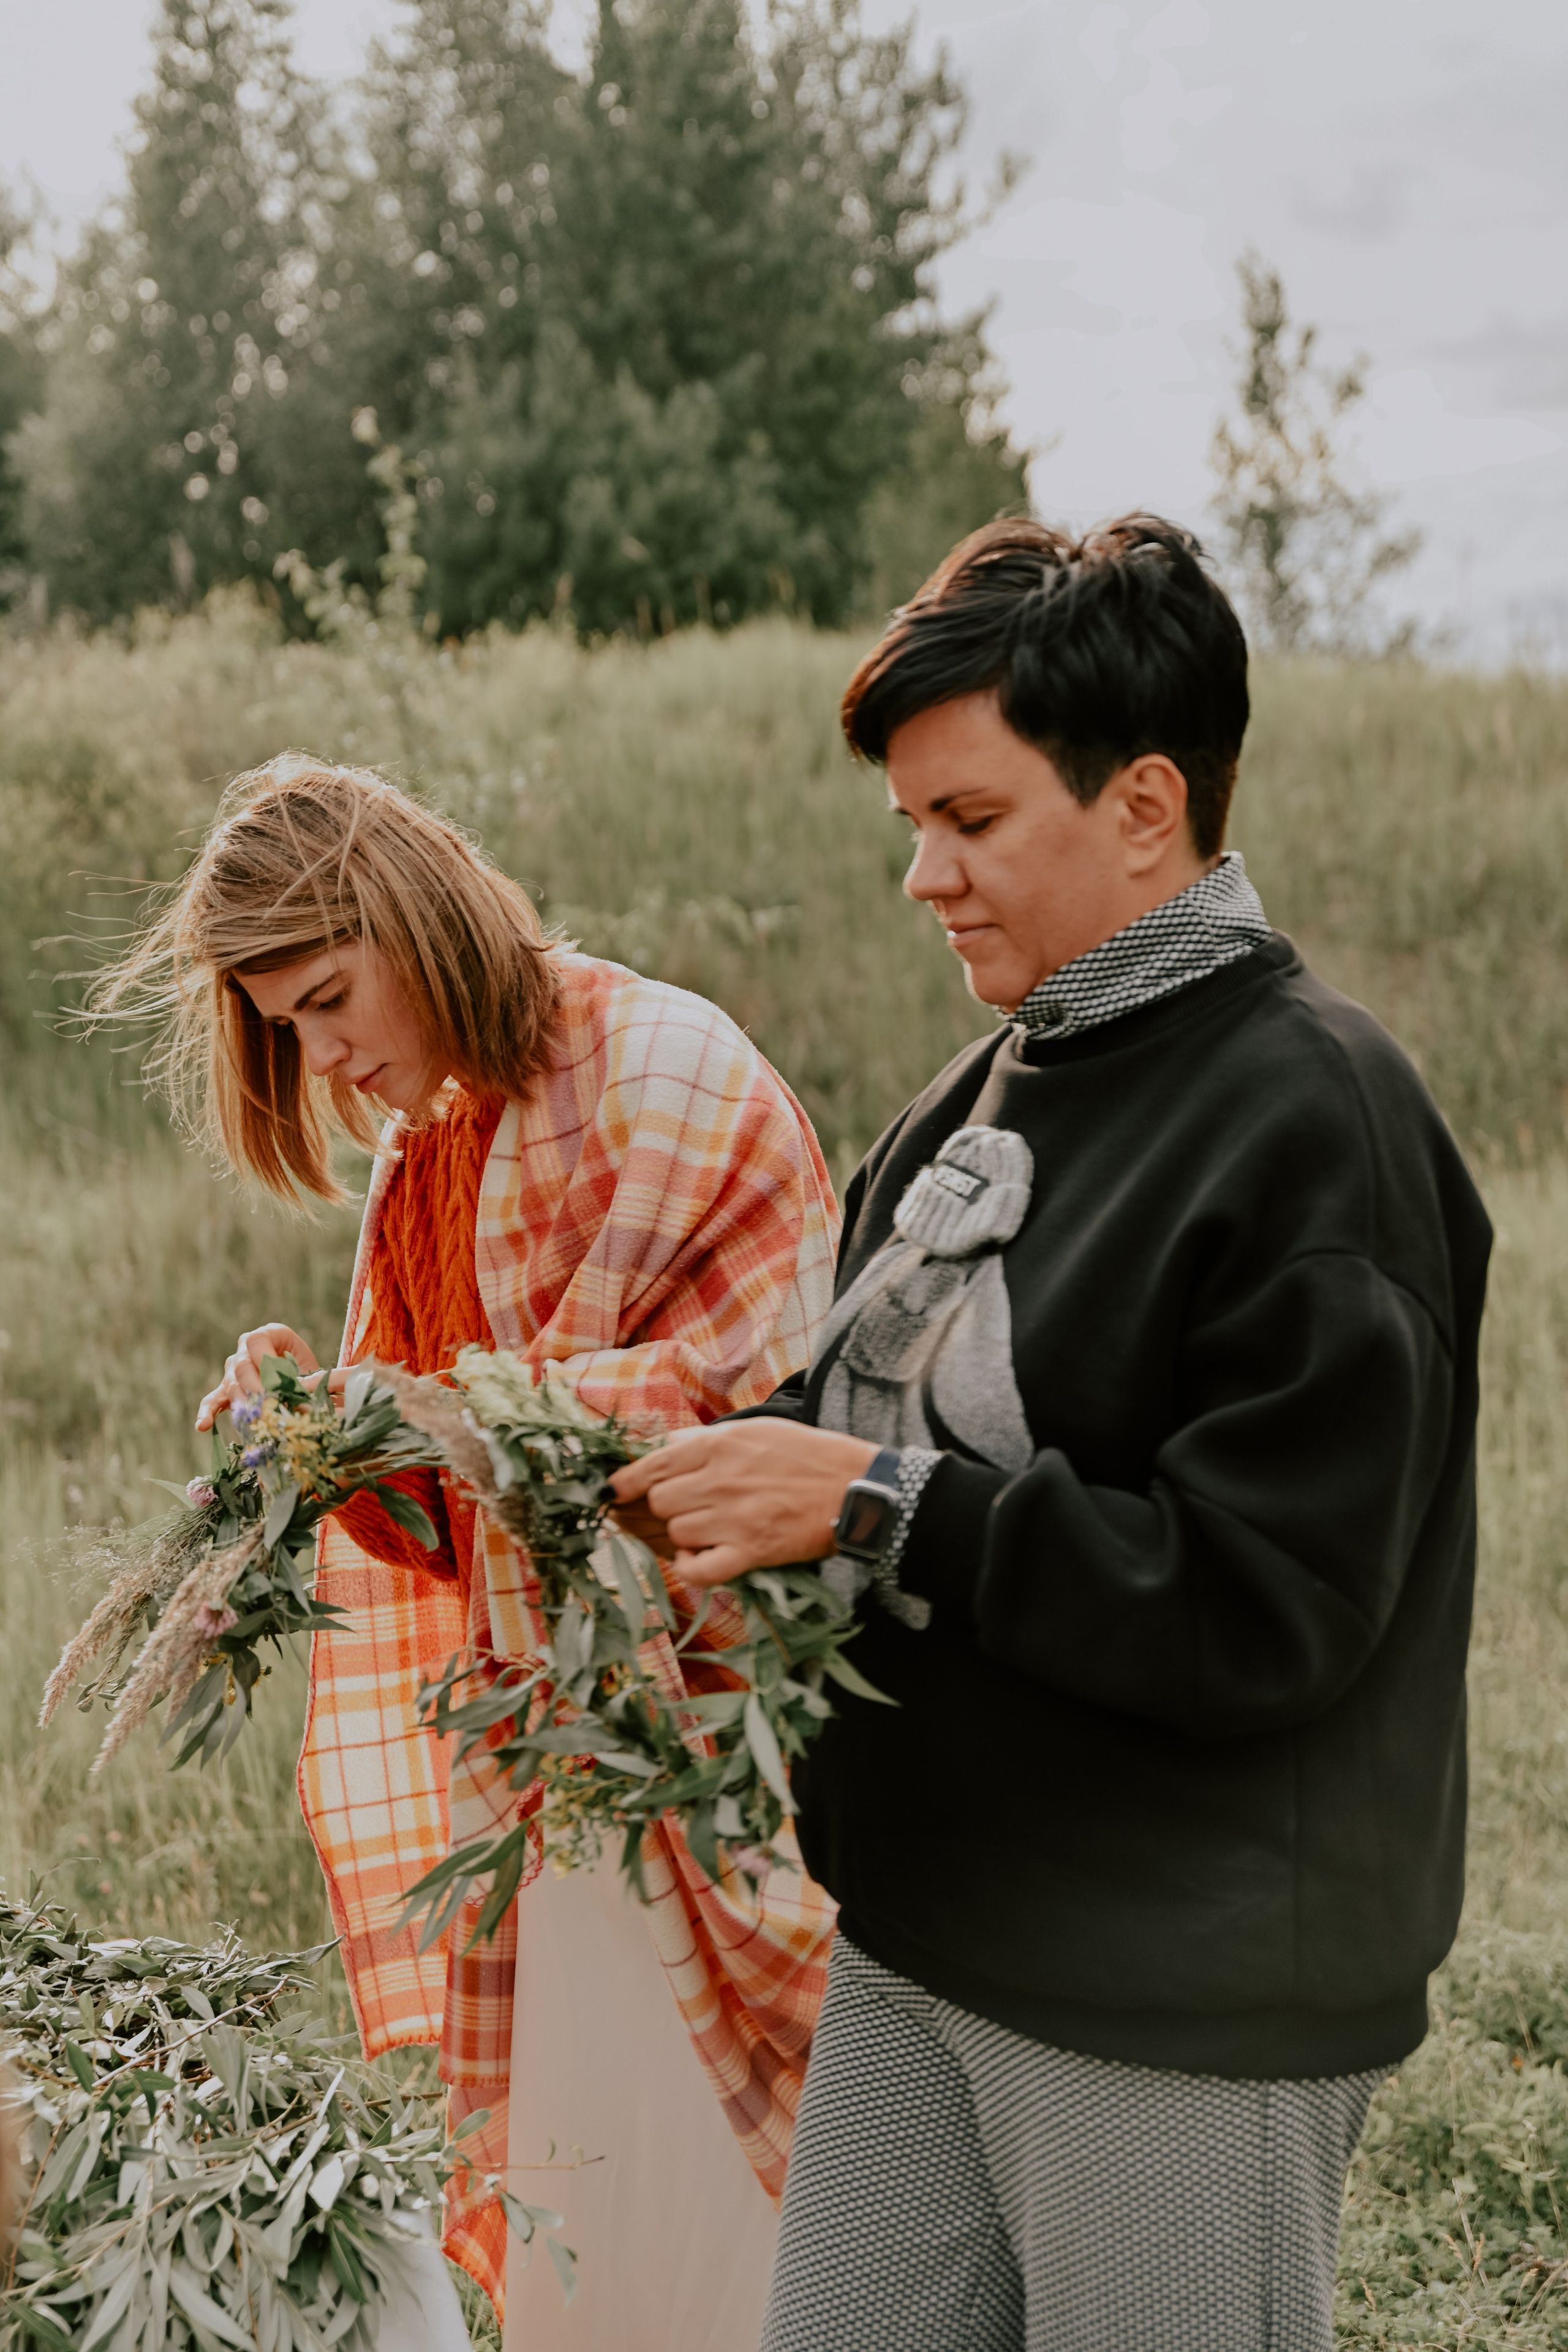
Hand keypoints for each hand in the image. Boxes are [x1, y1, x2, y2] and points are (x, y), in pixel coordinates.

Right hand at [195, 1321, 341, 1431]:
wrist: (306, 1381)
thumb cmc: (310, 1372)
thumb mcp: (310, 1369)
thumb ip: (299, 1378)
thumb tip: (292, 1396)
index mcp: (268, 1334)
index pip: (256, 1342)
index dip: (264, 1361)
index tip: (277, 1383)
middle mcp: (246, 1347)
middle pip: (242, 1366)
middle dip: (256, 1389)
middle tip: (269, 1407)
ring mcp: (234, 1368)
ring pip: (232, 1385)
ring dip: (244, 1404)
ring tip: (255, 1420)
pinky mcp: (228, 1389)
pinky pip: (214, 1399)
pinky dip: (208, 1412)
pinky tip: (203, 1425)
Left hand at [608, 1422, 878, 1587]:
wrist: (854, 1488)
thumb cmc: (805, 1455)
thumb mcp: (754, 1430)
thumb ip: (705, 1441)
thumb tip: (661, 1449)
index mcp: (718, 1446)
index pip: (652, 1465)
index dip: (626, 1481)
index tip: (615, 1491)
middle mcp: (719, 1481)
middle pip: (659, 1502)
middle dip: (663, 1507)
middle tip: (684, 1508)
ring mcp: (733, 1519)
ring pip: (675, 1533)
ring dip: (682, 1534)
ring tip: (706, 1528)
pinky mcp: (750, 1552)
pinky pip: (698, 1570)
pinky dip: (692, 1567)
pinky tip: (700, 1558)